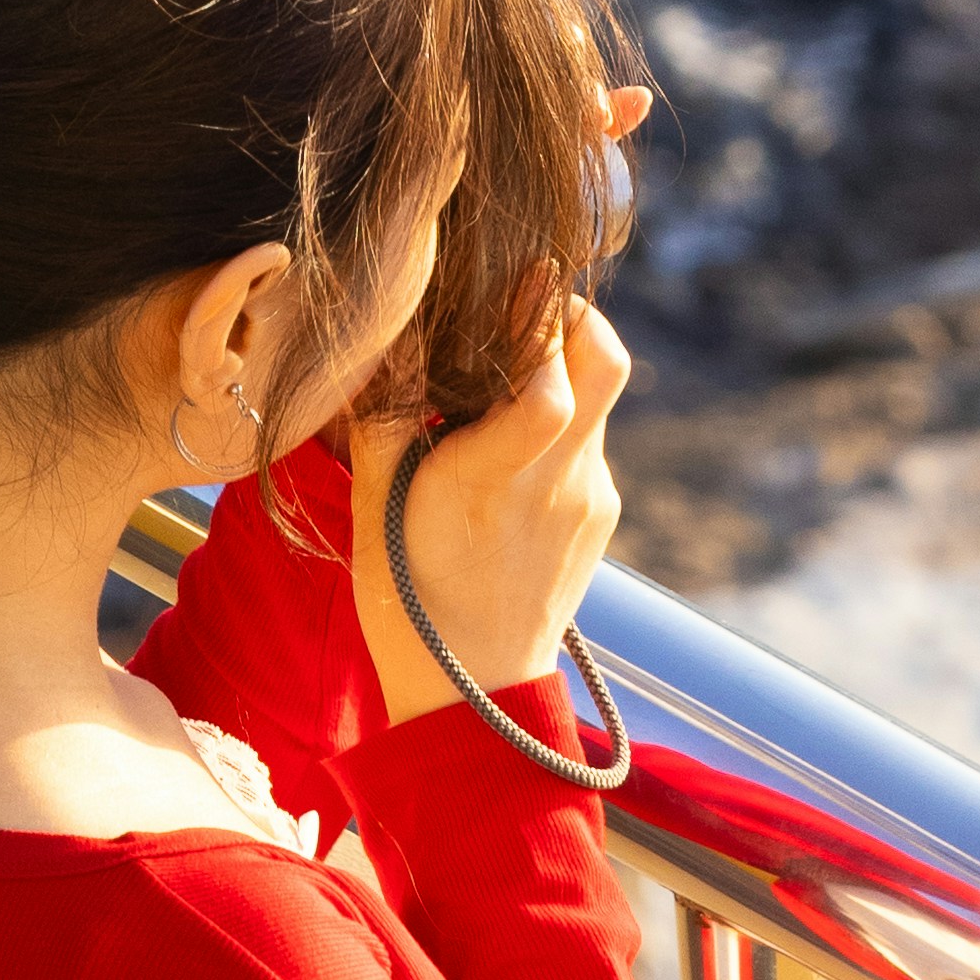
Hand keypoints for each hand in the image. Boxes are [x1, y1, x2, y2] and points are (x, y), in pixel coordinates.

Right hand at [350, 297, 631, 731]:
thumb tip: (388, 331)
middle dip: (572, 318)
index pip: (553, 385)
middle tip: (526, 309)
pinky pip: (592, 442)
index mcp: (495, 480)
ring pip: (599, 400)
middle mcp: (559, 485)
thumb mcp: (373, 506)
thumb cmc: (407, 600)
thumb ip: (384, 415)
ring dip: (562, 370)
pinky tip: (511, 445)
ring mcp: (591, 501)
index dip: (544, 322)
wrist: (472, 698)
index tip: (523, 280)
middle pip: (605, 364)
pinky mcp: (602, 516)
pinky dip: (561, 421)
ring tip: (503, 382)